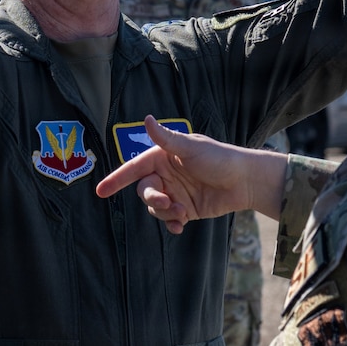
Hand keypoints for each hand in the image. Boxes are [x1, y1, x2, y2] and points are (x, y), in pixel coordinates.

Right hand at [93, 116, 268, 233]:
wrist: (245, 181)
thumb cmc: (220, 158)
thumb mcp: (191, 148)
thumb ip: (166, 139)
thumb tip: (147, 119)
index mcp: (163, 157)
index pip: (134, 169)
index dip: (116, 179)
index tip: (101, 192)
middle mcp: (166, 175)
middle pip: (144, 191)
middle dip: (153, 200)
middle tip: (169, 203)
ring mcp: (175, 193)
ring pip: (156, 208)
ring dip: (167, 213)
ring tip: (184, 213)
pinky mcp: (186, 209)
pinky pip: (170, 220)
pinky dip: (173, 224)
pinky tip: (182, 226)